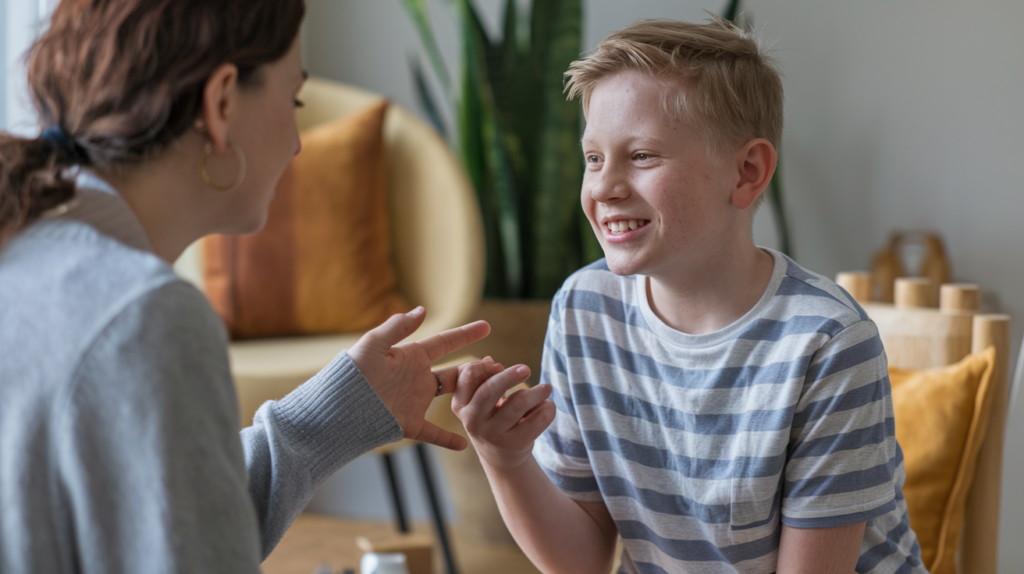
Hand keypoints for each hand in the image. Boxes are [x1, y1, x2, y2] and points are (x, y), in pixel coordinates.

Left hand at [348, 306, 489, 450]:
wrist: (335, 407)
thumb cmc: (351, 372)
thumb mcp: (374, 344)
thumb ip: (399, 327)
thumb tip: (423, 309)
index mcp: (410, 357)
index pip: (445, 342)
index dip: (465, 334)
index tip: (487, 326)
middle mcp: (417, 378)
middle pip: (456, 371)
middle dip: (478, 367)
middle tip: (500, 365)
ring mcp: (415, 401)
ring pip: (451, 398)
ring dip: (472, 397)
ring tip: (496, 397)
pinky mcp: (408, 424)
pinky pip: (433, 434)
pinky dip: (448, 439)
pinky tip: (466, 444)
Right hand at [452, 362, 556, 468]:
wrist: (500, 457)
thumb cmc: (491, 419)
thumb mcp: (481, 402)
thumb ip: (483, 380)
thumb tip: (488, 359)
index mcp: (461, 405)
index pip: (467, 377)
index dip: (483, 367)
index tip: (499, 365)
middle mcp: (473, 421)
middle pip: (489, 390)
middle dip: (510, 376)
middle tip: (526, 369)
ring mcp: (493, 434)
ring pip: (518, 403)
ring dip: (537, 392)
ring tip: (547, 388)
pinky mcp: (514, 444)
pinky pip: (536, 420)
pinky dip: (547, 409)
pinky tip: (548, 405)